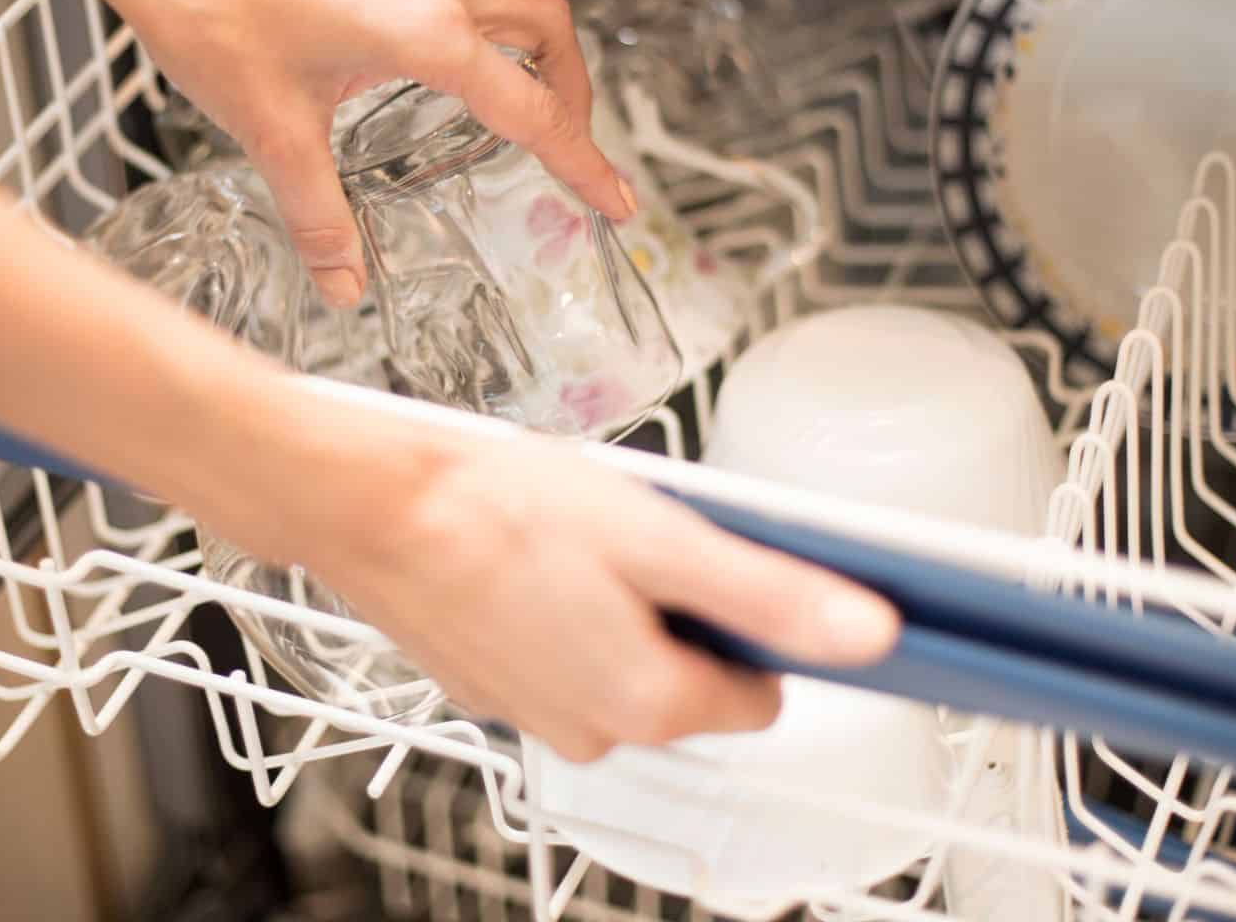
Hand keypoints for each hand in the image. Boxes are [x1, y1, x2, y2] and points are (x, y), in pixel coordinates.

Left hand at [56, 0, 634, 308]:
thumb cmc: (209, 6)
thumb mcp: (271, 130)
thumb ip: (318, 215)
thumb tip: (344, 283)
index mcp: (428, 33)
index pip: (534, 110)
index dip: (584, 163)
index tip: (619, 203)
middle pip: (551, 34)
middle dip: (575, 95)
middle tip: (568, 154)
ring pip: (515, 1)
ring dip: (538, 56)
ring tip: (524, 114)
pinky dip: (490, 31)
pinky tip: (447, 71)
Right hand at [214, 393, 901, 760]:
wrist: (366, 504)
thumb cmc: (498, 509)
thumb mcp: (657, 536)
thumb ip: (769, 593)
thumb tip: (869, 635)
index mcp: (649, 701)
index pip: (759, 696)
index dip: (754, 623)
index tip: (725, 567)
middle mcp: (593, 731)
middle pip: (687, 683)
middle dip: (680, 613)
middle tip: (639, 540)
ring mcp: (532, 714)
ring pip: (619, 669)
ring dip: (618, 611)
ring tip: (578, 542)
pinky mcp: (485, 687)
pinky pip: (556, 658)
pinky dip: (558, 614)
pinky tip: (531, 557)